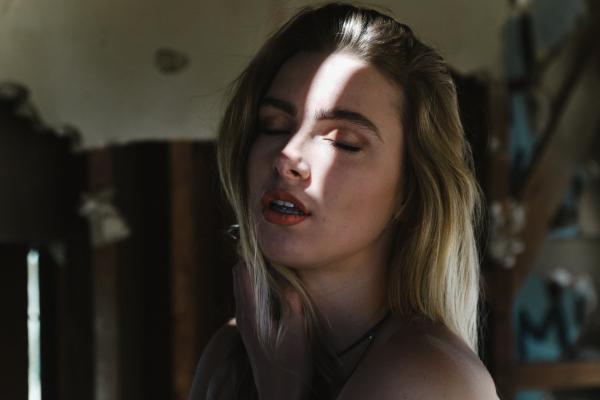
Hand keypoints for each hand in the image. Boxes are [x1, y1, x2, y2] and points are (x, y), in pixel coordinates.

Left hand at [233, 261, 311, 399]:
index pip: (242, 269)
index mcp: (250, 311)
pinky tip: (278, 287)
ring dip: (258, 272)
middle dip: (255, 259)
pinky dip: (260, 285)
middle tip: (278, 252)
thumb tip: (284, 273)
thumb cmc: (290, 365)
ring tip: (280, 265)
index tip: (273, 245)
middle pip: (240, 274)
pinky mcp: (251, 327)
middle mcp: (243, 314)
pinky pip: (250, 296)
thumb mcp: (298, 330)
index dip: (255, 253)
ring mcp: (245, 321)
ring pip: (244, 285)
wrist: (279, 394)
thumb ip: (290, 299)